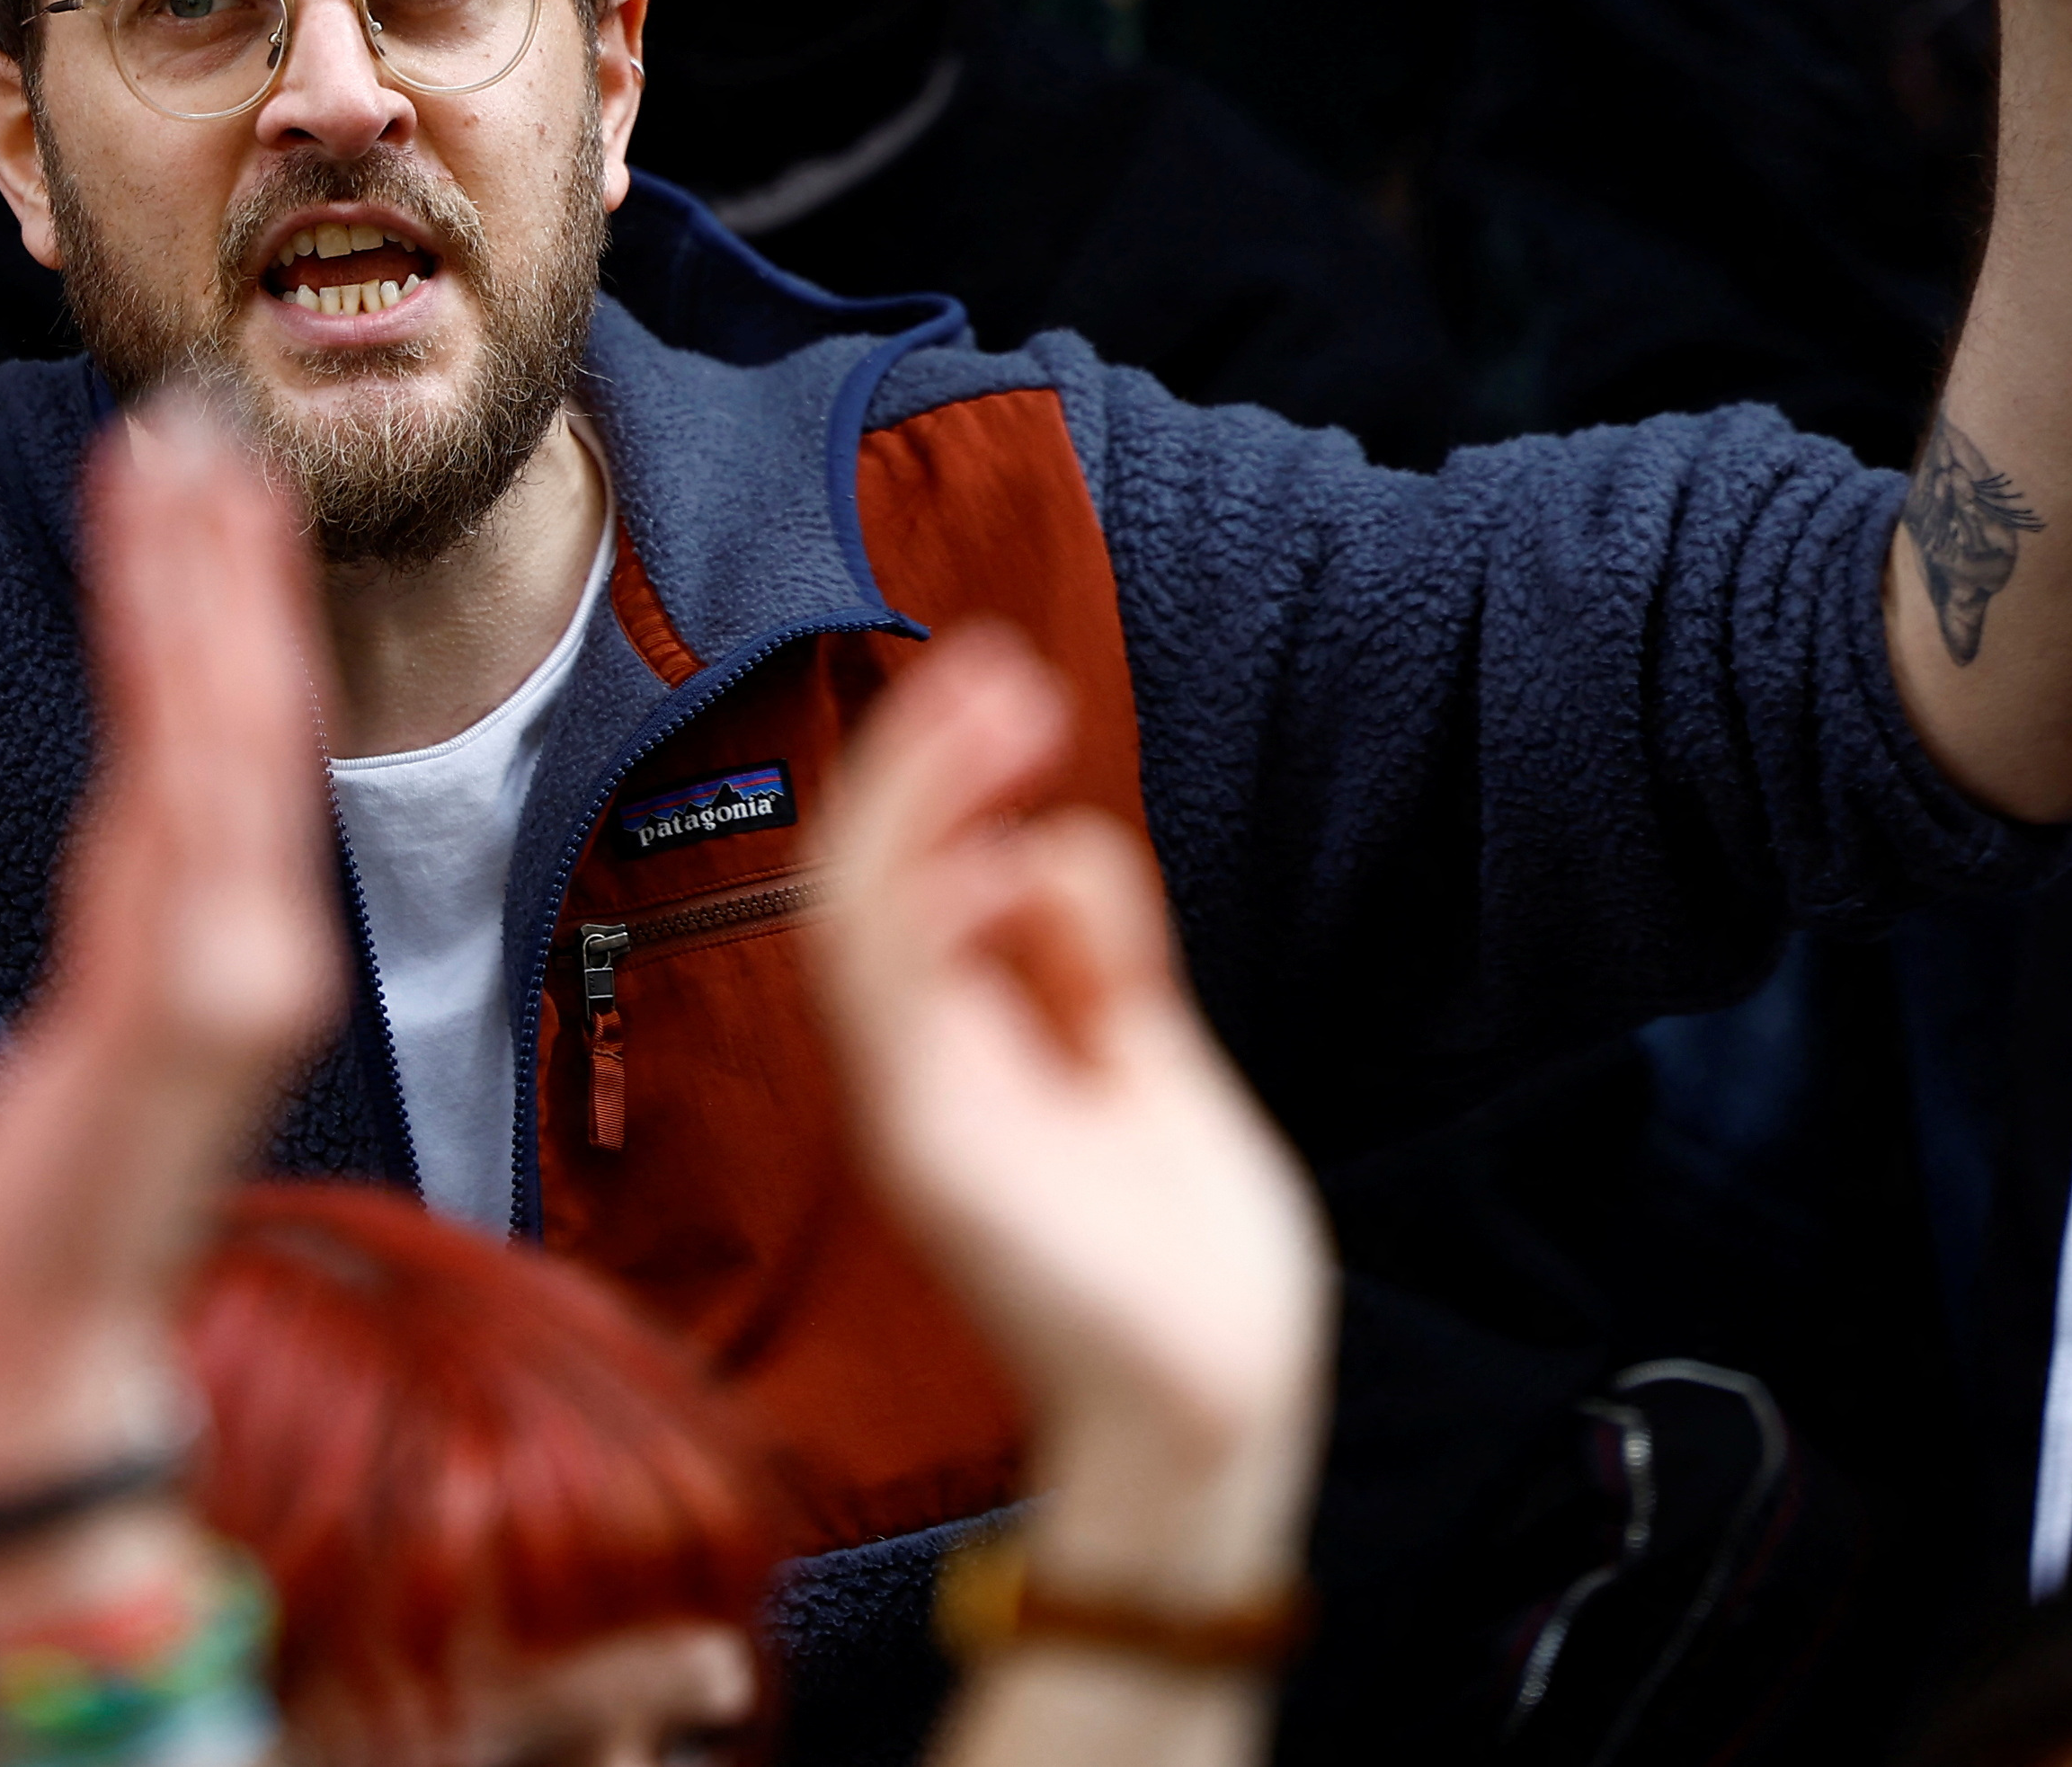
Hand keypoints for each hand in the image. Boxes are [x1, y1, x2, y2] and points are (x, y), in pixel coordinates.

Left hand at [0, 402, 337, 1580]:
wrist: (45, 1348)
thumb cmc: (60, 1205)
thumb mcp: (106, 1035)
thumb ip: (144, 925)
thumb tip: (150, 834)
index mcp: (238, 944)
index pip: (240, 736)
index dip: (232, 598)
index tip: (209, 475)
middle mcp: (260, 938)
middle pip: (244, 704)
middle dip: (223, 550)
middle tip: (193, 408)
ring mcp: (238, 965)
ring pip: (221, 723)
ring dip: (200, 570)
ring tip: (171, 447)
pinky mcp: (192, 997)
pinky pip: (181, 793)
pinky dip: (176, 662)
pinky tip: (159, 574)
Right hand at [807, 632, 1332, 1604]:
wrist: (1215, 1405)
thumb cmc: (1185, 1261)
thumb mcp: (1147, 1061)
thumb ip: (1095, 959)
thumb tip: (1056, 843)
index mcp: (963, 1045)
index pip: (912, 880)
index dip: (944, 775)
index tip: (1009, 685)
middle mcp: (918, 1065)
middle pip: (865, 875)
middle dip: (924, 758)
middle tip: (997, 666)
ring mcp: (913, 1103)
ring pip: (856, 908)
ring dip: (918, 791)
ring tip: (993, 700)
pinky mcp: (930, 1145)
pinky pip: (889, 991)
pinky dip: (926, 896)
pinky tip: (997, 845)